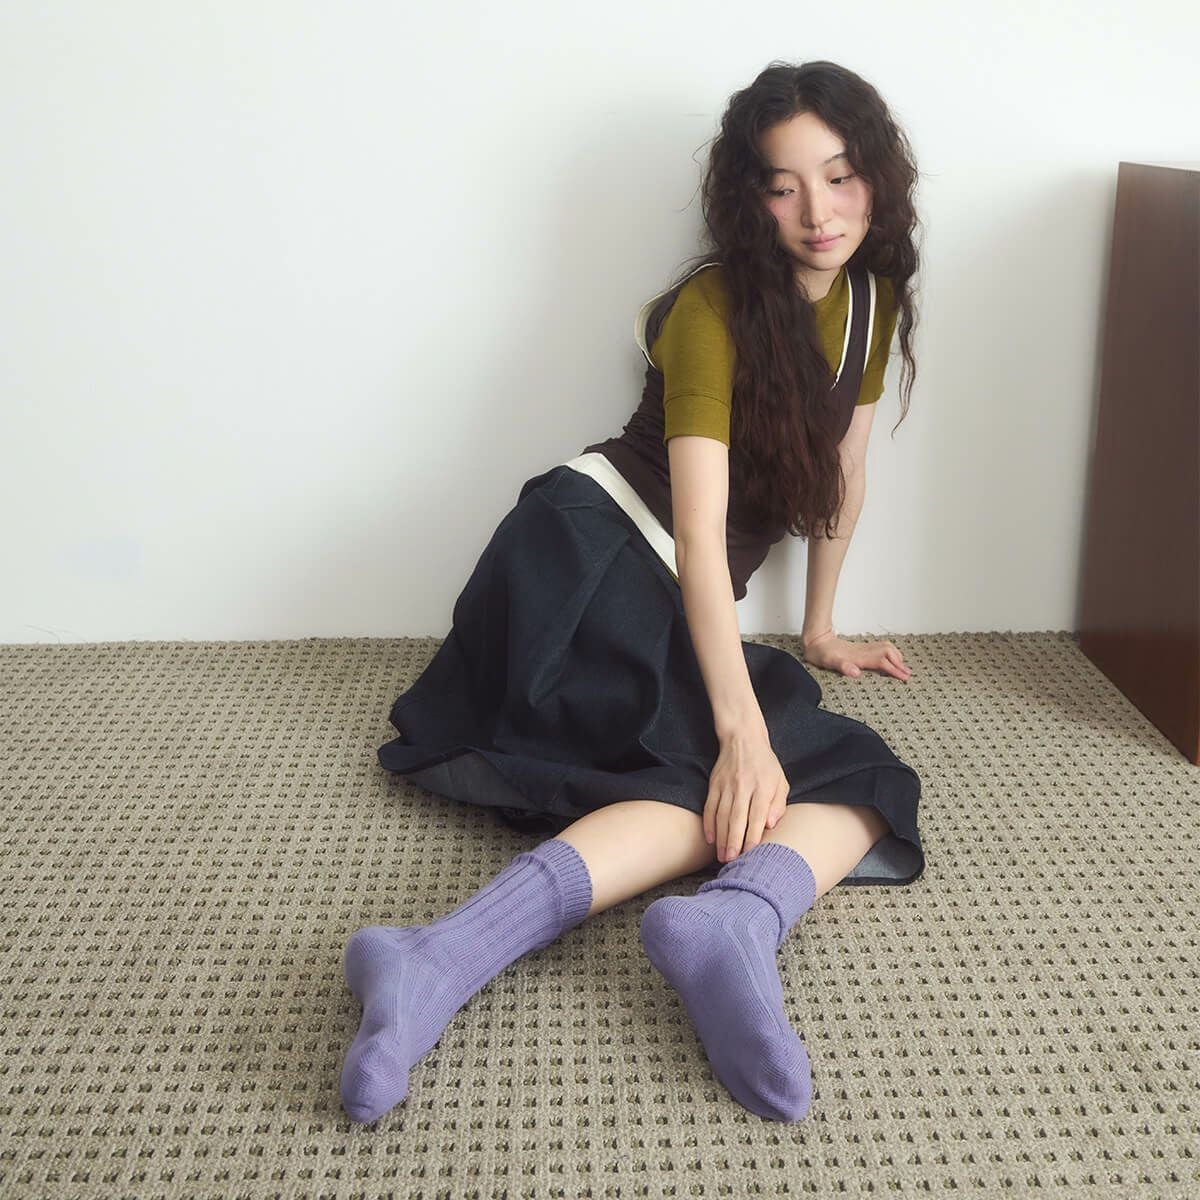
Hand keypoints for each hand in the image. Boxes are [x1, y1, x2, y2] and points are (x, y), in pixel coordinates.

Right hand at [704, 729, 790, 862]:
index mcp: (762, 787)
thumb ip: (778, 804)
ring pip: (722, 815)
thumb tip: (770, 824)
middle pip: (737, 818)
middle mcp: (743, 787)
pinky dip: (708, 823)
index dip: (753, 835)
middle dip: (733, 841)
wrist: (743, 738)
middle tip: (731, 860)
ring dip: (721, 837)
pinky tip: (710, 838)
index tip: (750, 852)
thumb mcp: (781, 781)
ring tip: (721, 856)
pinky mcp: (714, 784)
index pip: (757, 815)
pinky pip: (709, 807)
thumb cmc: (766, 764)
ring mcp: (726, 786)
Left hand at [802, 630, 912, 681]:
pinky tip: (890, 659)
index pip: (882, 662)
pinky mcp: (860, 648)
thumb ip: (842, 667)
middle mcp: (863, 651)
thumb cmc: (821, 653)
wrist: (816, 640)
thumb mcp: (828, 662)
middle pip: (888, 653)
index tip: (904, 677)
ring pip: (886, 648)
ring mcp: (863, 649)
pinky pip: (880, 648)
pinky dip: (890, 653)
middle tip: (908, 674)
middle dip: (900, 663)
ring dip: (897, 656)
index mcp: (859, 657)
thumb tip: (856, 672)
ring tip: (903, 668)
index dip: (894, 670)